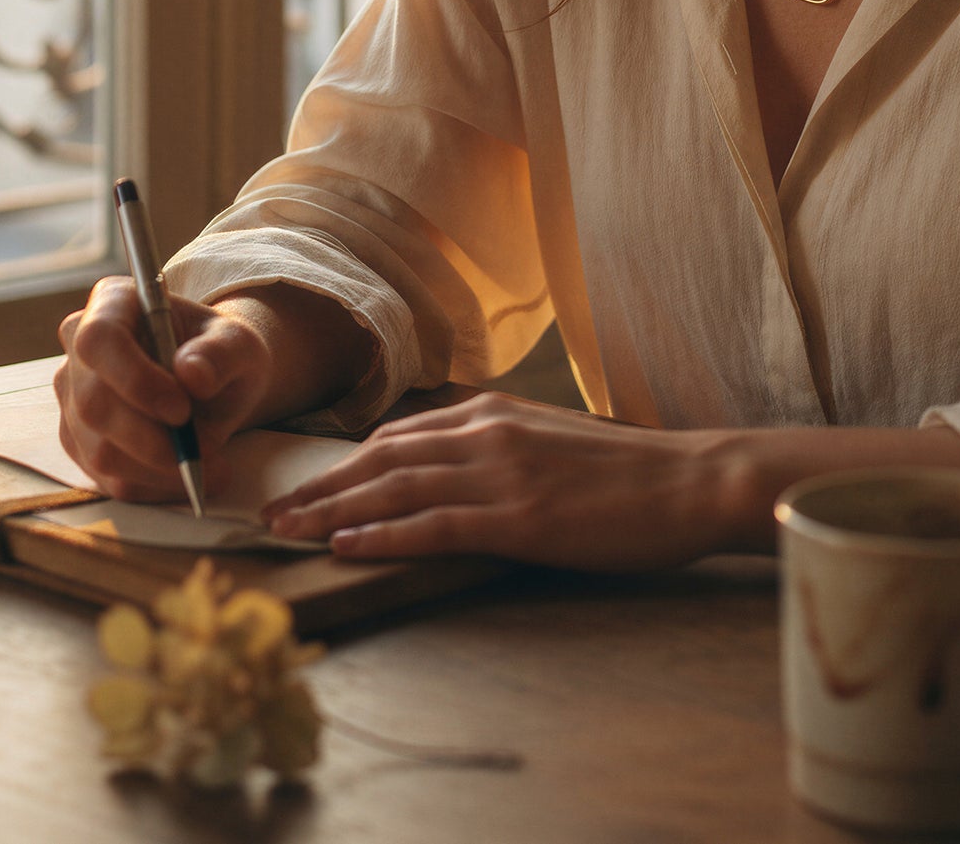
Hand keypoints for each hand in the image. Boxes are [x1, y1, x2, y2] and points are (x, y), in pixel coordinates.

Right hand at [55, 277, 272, 501]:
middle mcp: (80, 349)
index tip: (181, 409)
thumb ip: (221, 352)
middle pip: (93, 403)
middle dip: (151, 439)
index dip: (134, 378)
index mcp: (112, 304)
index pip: (100, 339)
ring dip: (159, 469)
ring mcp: (73, 399)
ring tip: (211, 464)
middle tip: (205, 448)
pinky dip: (155, 486)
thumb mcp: (238, 343)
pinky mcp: (81, 444)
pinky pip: (109, 479)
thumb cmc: (220, 352)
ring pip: (99, 450)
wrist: (215, 381)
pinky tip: (191, 476)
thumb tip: (191, 373)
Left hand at [264, 392, 742, 569]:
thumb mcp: (552, 443)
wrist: (689, 481)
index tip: (306, 485)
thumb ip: (500, 450)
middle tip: (271, 513)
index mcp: (493, 413)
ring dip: (332, 510)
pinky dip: (381, 534)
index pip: (398, 435)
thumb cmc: (628, 473)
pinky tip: (346, 545)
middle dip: (320, 485)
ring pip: (394, 487)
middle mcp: (486, 433)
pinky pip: (433, 524)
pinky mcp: (518, 518)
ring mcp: (501, 474)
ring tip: (287, 531)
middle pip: (381, 457)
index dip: (345, 463)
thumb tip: (453, 473)